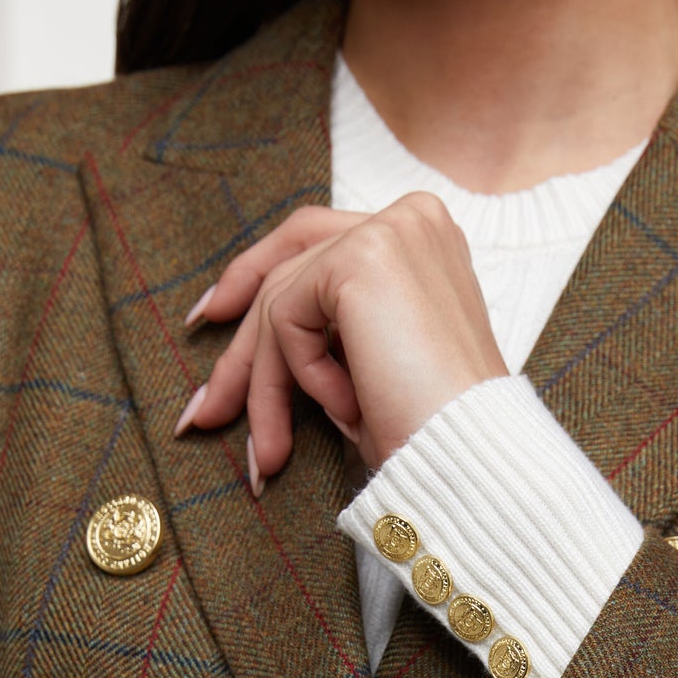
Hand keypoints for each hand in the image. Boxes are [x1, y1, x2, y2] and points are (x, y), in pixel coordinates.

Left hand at [174, 196, 507, 487]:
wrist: (474, 458)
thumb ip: (325, 329)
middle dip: (241, 350)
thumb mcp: (372, 366)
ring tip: (269, 458)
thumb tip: (234, 334)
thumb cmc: (433, 433)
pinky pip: (287, 318)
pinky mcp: (365, 257)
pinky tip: (347, 409)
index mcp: (424, 237)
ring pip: (280, 302)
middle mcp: (412, 218)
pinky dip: (303, 376)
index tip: (212, 317)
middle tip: (203, 413)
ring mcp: (390, 230)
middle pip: (288, 267)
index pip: (316, 239)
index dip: (255, 274)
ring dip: (266, 389)